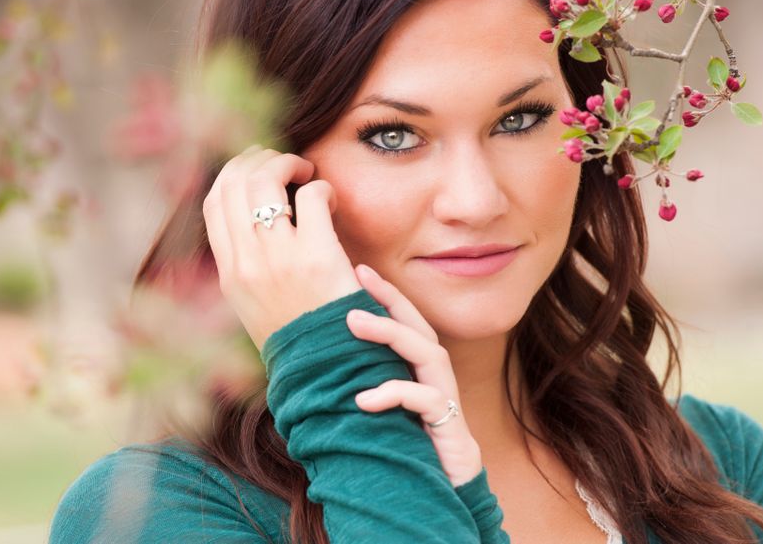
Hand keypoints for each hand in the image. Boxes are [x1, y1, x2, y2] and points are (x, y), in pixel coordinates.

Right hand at [202, 143, 361, 351]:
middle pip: (235, 181)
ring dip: (288, 164)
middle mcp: (247, 262)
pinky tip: (330, 200)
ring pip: (266, 179)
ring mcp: (279, 258)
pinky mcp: (316, 256)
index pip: (213, 202)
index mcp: (229, 273)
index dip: (232, 173)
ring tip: (307, 173)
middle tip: (287, 164)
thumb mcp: (256, 305)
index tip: (255, 166)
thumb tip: (253, 217)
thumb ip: (248, 263)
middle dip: (260, 159)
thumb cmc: (301, 333)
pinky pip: (312, 197)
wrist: (330, 369)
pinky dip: (322, 188)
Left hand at [345, 263, 483, 487]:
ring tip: (353, 321)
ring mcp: (446, 398)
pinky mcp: (449, 424)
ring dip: (389, 333)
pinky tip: (364, 399)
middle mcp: (436, 376)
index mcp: (418, 369)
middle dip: (390, 297)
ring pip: (426, 351)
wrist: (439, 495)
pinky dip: (394, 393)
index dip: (384, 293)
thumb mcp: (377, 411)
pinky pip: (426, 399)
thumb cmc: (404, 449)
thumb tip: (313, 361)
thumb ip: (358, 383)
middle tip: (357, 277)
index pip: (405, 320)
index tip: (358, 267)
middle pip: (418, 324)